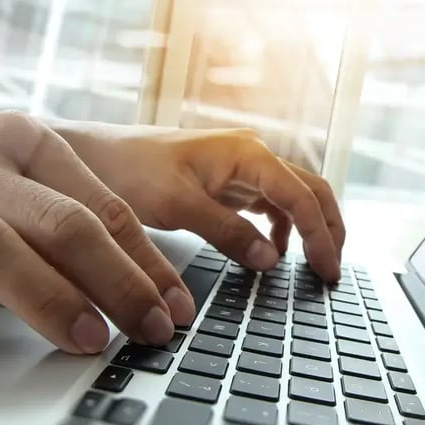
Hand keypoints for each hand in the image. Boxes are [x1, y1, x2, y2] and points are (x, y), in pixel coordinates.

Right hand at [0, 112, 194, 352]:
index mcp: (23, 142)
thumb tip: (145, 278)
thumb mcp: (19, 165)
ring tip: (87, 338)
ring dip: (45, 296)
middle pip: (58, 223)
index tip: (175, 308)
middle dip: (115, 281)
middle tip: (148, 330)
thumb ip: (72, 208)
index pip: (102, 207)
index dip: (145, 262)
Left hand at [72, 126, 345, 281]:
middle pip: (310, 190)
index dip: (321, 235)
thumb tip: (271, 259)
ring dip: (309, 228)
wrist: (93, 156)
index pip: (301, 196)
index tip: (327, 270)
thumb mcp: (177, 205)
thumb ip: (227, 232)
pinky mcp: (227, 182)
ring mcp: (241, 168)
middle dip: (328, 228)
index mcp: (246, 153)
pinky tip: (274, 251)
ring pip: (293, 197)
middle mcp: (251, 156)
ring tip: (314, 264)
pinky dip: (281, 228)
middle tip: (331, 270)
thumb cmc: (128, 170)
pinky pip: (268, 204)